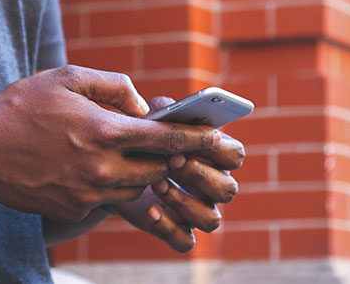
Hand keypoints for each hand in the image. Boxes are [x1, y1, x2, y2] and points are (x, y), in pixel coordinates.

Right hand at [0, 66, 220, 221]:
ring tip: (125, 155)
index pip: (166, 139)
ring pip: (135, 190)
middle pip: (157, 170)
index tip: (219, 139)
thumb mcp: (67, 76)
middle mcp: (101, 167)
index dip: (197, 140)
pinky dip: (109, 187)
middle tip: (168, 147)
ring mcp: (87, 193)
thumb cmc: (22, 105)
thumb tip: (142, 105)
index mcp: (104, 131)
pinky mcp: (73, 209)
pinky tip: (89, 169)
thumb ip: (113, 85)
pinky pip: (106, 201)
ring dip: (139, 174)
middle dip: (166, 159)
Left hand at [110, 97, 244, 251]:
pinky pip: (185, 241)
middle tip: (171, 160)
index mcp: (215, 157)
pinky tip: (150, 210)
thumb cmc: (142, 141)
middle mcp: (212, 187)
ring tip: (157, 184)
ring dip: (185, 202)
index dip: (218, 150)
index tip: (191, 140)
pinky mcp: (177, 231)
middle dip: (200, 174)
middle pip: (228, 190)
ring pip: (210, 219)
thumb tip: (169, 108)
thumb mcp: (150, 121)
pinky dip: (169, 227)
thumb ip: (163, 111)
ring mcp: (197, 212)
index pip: (236, 155)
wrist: (113, 171)